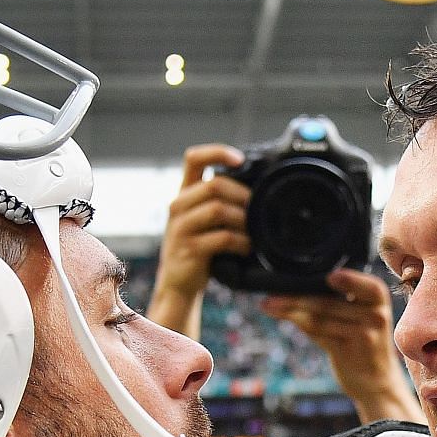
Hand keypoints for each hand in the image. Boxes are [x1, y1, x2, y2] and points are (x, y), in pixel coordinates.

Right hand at [148, 144, 250, 336]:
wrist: (179, 284)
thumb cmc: (198, 249)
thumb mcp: (202, 220)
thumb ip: (219, 202)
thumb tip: (258, 189)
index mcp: (184, 193)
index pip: (194, 159)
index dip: (217, 152)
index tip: (240, 160)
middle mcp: (178, 206)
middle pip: (214, 185)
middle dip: (242, 195)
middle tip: (257, 209)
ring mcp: (181, 228)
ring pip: (218, 210)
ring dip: (244, 219)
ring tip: (254, 231)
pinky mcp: (189, 249)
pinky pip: (222, 238)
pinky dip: (241, 241)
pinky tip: (246, 247)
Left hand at [262, 268, 420, 422]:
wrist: (376, 380)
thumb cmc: (362, 340)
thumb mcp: (361, 314)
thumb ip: (336, 299)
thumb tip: (295, 285)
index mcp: (378, 298)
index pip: (367, 287)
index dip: (350, 281)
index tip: (330, 277)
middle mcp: (376, 316)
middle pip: (329, 303)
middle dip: (296, 297)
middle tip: (272, 292)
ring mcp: (363, 336)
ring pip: (319, 318)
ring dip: (289, 310)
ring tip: (268, 304)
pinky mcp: (347, 352)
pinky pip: (318, 334)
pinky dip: (297, 323)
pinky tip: (282, 316)